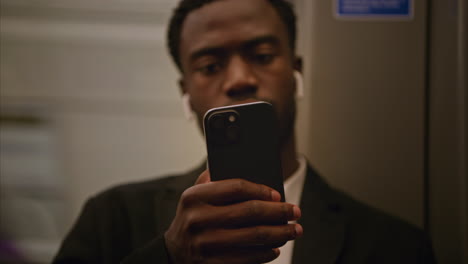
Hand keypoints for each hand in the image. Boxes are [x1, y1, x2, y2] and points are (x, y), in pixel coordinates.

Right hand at [164, 170, 301, 263]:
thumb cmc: (191, 219)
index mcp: (195, 197)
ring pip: (253, 236)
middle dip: (278, 212)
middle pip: (249, 212)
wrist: (173, 253)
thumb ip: (209, 180)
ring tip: (293, 230)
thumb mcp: (193, 197)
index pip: (236, 187)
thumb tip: (235, 167)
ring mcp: (205, 244)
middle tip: (296, 212)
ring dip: (279, 233)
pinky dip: (265, 253)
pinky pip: (247, 258)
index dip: (261, 190)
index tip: (278, 195)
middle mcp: (198, 219)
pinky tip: (275, 248)